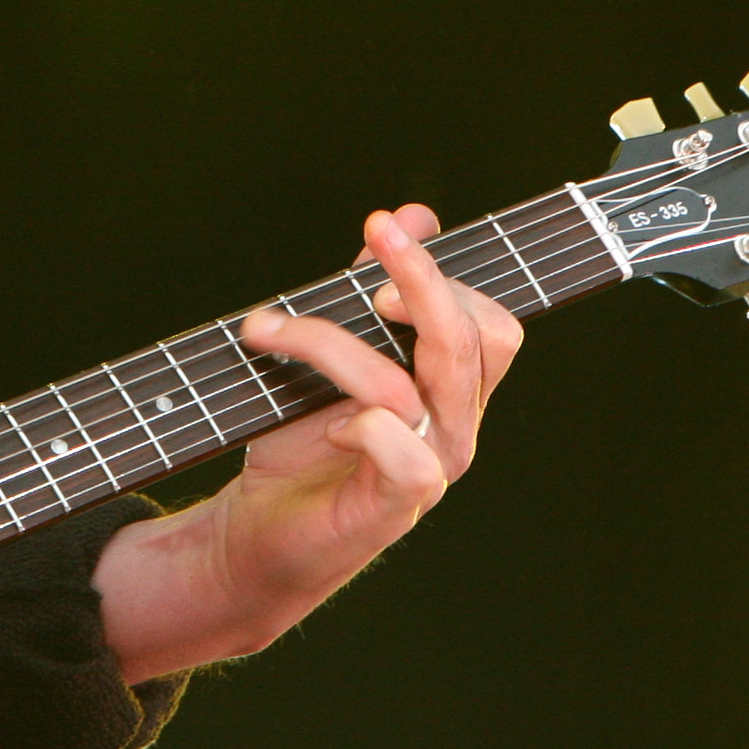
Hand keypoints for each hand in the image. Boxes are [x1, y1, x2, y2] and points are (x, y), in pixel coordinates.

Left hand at [94, 205, 523, 680]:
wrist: (257, 533)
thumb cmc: (296, 441)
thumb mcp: (329, 351)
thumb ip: (369, 289)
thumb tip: (413, 214)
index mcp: (451, 390)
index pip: (491, 323)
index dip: (443, 273)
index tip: (382, 233)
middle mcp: (454, 427)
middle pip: (475, 341)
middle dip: (421, 278)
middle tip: (369, 238)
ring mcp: (431, 469)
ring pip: (413, 383)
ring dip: (329, 341)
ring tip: (264, 330)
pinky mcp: (395, 506)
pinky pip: (404, 452)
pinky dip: (358, 424)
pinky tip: (321, 425)